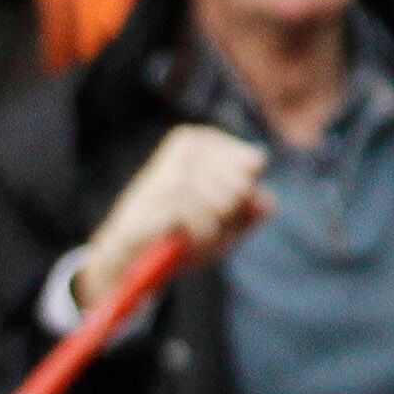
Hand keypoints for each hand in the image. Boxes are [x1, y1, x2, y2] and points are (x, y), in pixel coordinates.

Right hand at [77, 125, 269, 310]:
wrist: (126, 254)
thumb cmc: (178, 232)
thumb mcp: (223, 221)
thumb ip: (250, 210)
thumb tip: (267, 203)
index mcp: (200, 139)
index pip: (253, 162)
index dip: (242, 195)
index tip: (216, 206)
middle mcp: (188, 145)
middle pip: (242, 184)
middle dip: (228, 214)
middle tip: (199, 223)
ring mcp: (174, 168)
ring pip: (226, 202)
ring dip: (213, 229)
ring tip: (189, 233)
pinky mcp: (163, 196)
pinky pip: (206, 222)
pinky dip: (199, 239)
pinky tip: (180, 239)